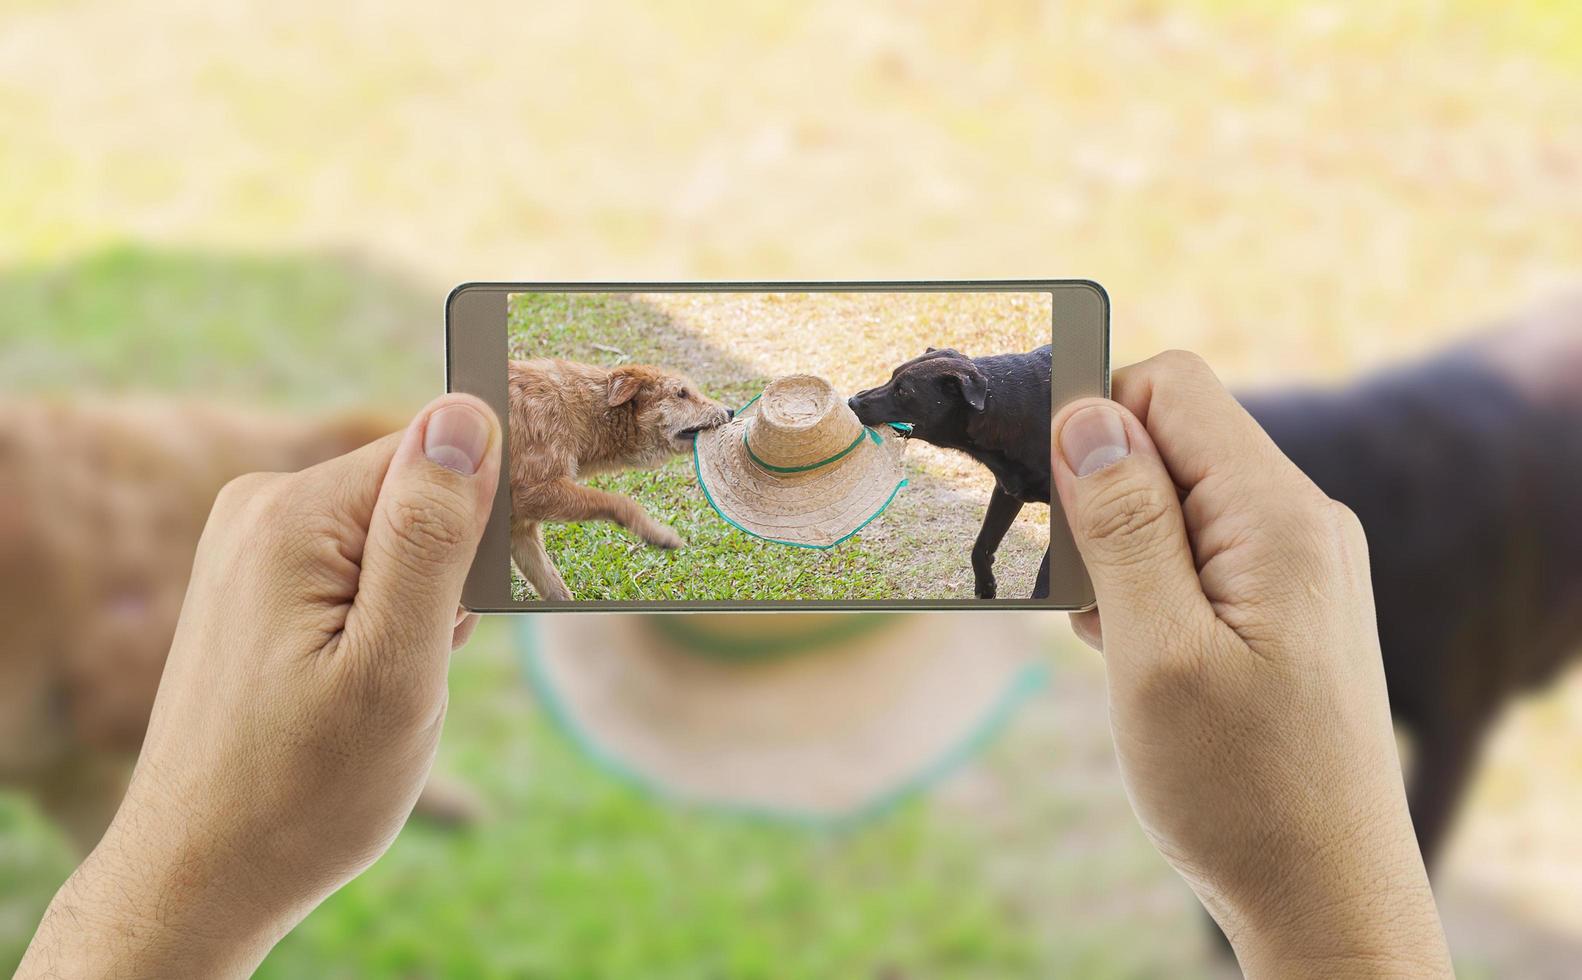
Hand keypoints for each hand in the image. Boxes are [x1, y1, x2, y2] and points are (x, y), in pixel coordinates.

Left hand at [19, 395, 500, 978]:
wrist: (202, 874)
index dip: (479, 524)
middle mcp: (260, 509)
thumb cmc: (305, 788)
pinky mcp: (255, 585)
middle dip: (447, 571)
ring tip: (388, 686)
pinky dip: (385, 620)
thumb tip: (464, 414)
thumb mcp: (396, 664)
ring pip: (390, 537)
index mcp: (293, 515)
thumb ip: (430, 534)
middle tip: (426, 663)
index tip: (471, 605)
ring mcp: (251, 548)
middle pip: (411, 493)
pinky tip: (365, 686)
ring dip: (418, 604)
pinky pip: (355, 569)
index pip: (434, 453)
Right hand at [1052, 352, 1452, 977]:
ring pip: (1176, 502)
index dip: (1096, 419)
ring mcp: (1296, 567)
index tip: (1052, 498)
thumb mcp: (1156, 651)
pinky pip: (1197, 554)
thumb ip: (1124, 525)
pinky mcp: (1283, 607)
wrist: (1322, 895)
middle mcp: (1298, 523)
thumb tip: (1088, 415)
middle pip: (1172, 440)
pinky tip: (1137, 658)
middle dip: (1102, 497)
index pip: (1171, 388)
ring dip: (1119, 552)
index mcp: (1276, 516)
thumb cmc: (1239, 787)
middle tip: (1081, 594)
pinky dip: (1147, 588)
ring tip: (1115, 642)